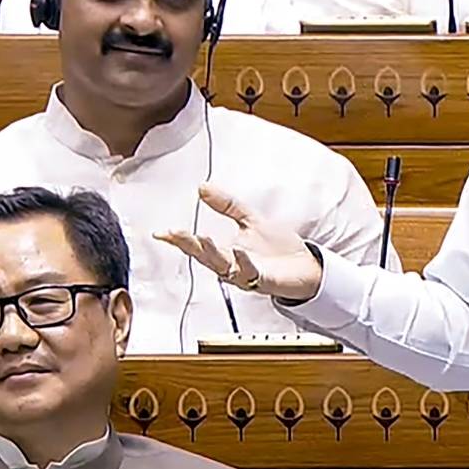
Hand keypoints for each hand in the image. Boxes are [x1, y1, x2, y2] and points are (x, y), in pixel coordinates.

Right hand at [154, 185, 323, 302]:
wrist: (308, 267)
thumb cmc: (279, 249)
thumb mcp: (250, 220)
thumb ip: (227, 206)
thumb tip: (203, 187)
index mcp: (227, 253)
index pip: (198, 246)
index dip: (179, 239)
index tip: (161, 232)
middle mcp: (232, 266)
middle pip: (205, 257)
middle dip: (189, 245)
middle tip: (175, 234)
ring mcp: (247, 275)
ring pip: (224, 267)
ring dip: (212, 254)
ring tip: (202, 239)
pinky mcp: (265, 280)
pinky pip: (251, 273)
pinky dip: (243, 262)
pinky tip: (238, 251)